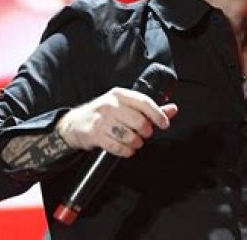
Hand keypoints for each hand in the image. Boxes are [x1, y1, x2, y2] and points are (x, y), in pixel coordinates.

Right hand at [56, 88, 177, 157]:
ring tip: (134, 142)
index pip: (144, 102)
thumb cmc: (104, 114)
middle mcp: (110, 104)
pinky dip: (125, 151)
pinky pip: (117, 147)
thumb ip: (149, 109)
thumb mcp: (125, 106)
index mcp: (120, 94)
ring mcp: (101, 119)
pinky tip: (126, 149)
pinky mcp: (94, 134)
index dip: (158, 114)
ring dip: (135, 143)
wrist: (74, 123)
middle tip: (144, 134)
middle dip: (145, 132)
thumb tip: (172, 109)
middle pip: (138, 121)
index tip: (164, 123)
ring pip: (129, 136)